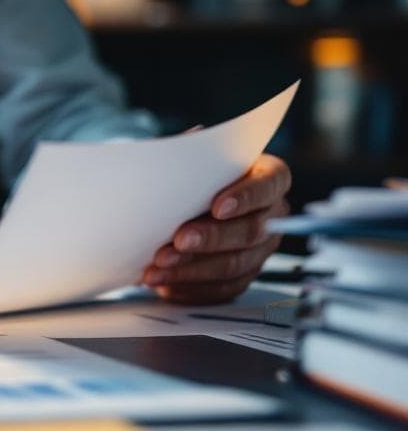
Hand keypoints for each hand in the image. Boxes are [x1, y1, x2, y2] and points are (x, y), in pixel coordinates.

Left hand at [142, 154, 290, 304]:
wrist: (175, 211)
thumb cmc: (188, 178)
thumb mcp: (187, 159)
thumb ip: (192, 151)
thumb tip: (190, 141)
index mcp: (266, 177)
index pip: (270, 183)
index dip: (246, 196)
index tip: (218, 206)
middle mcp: (271, 215)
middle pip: (251, 230)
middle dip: (211, 237)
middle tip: (180, 240)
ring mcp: (260, 250)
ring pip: (234, 264)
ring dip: (193, 267)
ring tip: (159, 266)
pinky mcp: (241, 277)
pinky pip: (221, 289)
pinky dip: (190, 287)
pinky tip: (165, 283)